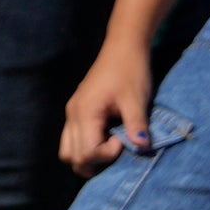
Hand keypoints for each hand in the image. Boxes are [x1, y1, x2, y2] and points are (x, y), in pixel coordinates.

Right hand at [60, 40, 157, 171]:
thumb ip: (137, 124)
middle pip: (72, 157)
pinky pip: (72, 139)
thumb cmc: (130, 70)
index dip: (106, 155)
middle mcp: (73, 114)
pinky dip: (85, 146)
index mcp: (85, 112)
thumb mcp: (136, 99)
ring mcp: (72, 112)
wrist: (123, 46)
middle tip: (118, 149)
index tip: (124, 141)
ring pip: (68, 150)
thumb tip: (142, 146)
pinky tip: (106, 138)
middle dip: (95, 162)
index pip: (86, 152)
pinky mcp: (77, 110)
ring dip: (87, 157)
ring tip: (110, 148)